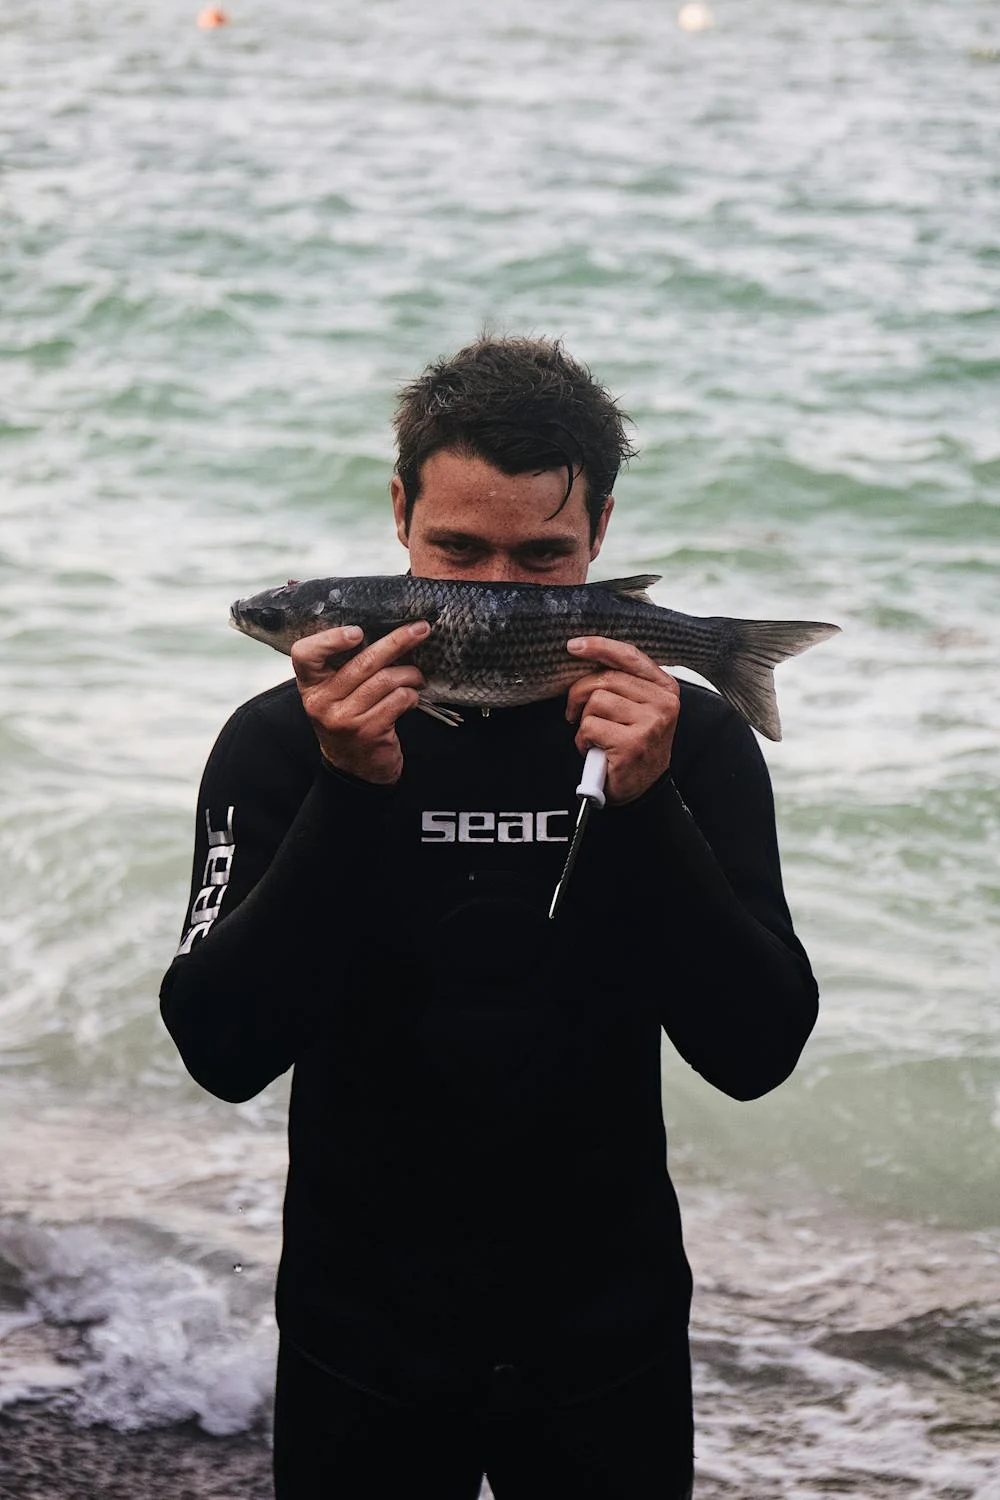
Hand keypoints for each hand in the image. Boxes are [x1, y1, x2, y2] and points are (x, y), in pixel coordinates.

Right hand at [291, 621, 429, 784]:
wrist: (354, 770)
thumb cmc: (347, 724)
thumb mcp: (333, 697)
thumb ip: (342, 669)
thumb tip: (380, 633)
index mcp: (311, 686)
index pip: (305, 654)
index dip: (330, 639)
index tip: (357, 631)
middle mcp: (322, 702)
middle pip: (362, 662)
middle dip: (397, 641)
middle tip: (419, 630)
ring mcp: (345, 719)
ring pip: (385, 679)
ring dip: (410, 674)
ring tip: (417, 676)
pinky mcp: (369, 731)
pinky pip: (398, 700)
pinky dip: (411, 694)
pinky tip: (412, 697)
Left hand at [564, 636, 680, 804]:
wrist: (642, 788)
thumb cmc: (634, 745)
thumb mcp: (637, 708)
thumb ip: (622, 682)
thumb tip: (586, 655)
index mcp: (665, 688)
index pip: (629, 655)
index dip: (599, 646)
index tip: (574, 646)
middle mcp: (663, 703)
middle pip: (605, 678)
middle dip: (579, 694)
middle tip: (575, 713)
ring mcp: (650, 724)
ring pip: (595, 702)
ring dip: (585, 721)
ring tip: (596, 736)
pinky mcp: (632, 744)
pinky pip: (590, 727)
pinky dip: (583, 740)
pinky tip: (595, 750)